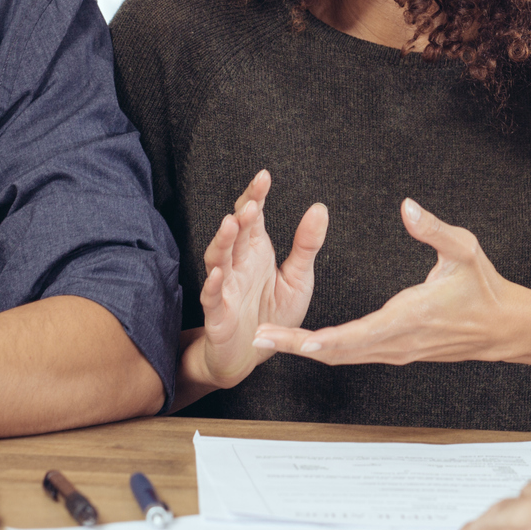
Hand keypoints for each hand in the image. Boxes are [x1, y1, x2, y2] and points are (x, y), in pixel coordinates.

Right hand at [196, 169, 327, 388]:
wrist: (255, 353)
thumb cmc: (274, 313)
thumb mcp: (298, 278)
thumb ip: (306, 245)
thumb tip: (319, 207)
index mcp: (256, 251)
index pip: (252, 217)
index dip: (256, 196)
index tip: (264, 176)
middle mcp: (238, 265)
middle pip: (235, 234)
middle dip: (240, 217)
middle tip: (250, 202)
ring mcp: (225, 288)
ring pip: (218, 260)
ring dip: (222, 242)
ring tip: (230, 224)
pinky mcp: (218, 315)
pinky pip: (212, 299)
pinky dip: (211, 286)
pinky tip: (215, 274)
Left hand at [254, 198, 529, 365]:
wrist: (502, 327)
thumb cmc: (483, 287)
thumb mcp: (465, 249)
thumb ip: (433, 229)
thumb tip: (406, 207)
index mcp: (410, 316)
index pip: (359, 334)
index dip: (326, 339)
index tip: (298, 338)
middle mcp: (398, 342)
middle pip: (339, 353)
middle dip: (298, 347)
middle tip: (260, 339)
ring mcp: (396, 352)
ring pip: (344, 357)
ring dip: (306, 350)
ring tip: (270, 341)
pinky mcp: (396, 353)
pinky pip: (354, 355)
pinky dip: (326, 350)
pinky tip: (305, 343)